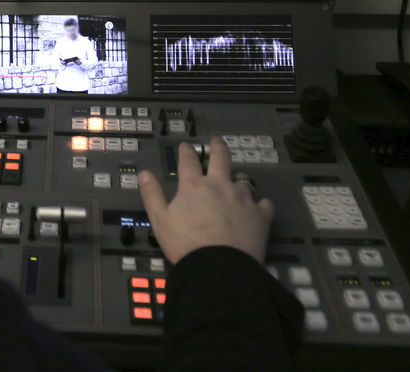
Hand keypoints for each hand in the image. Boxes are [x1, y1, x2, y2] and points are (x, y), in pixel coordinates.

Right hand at [139, 138, 273, 264]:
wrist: (218, 267)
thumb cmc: (185, 244)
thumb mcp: (160, 220)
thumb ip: (152, 195)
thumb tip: (145, 174)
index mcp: (194, 186)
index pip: (188, 161)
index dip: (186, 151)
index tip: (186, 146)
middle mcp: (220, 186)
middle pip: (221, 159)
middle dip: (218, 148)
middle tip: (217, 141)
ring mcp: (243, 199)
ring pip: (243, 181)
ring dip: (239, 180)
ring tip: (238, 182)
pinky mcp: (260, 216)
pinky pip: (265, 204)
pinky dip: (261, 205)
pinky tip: (260, 208)